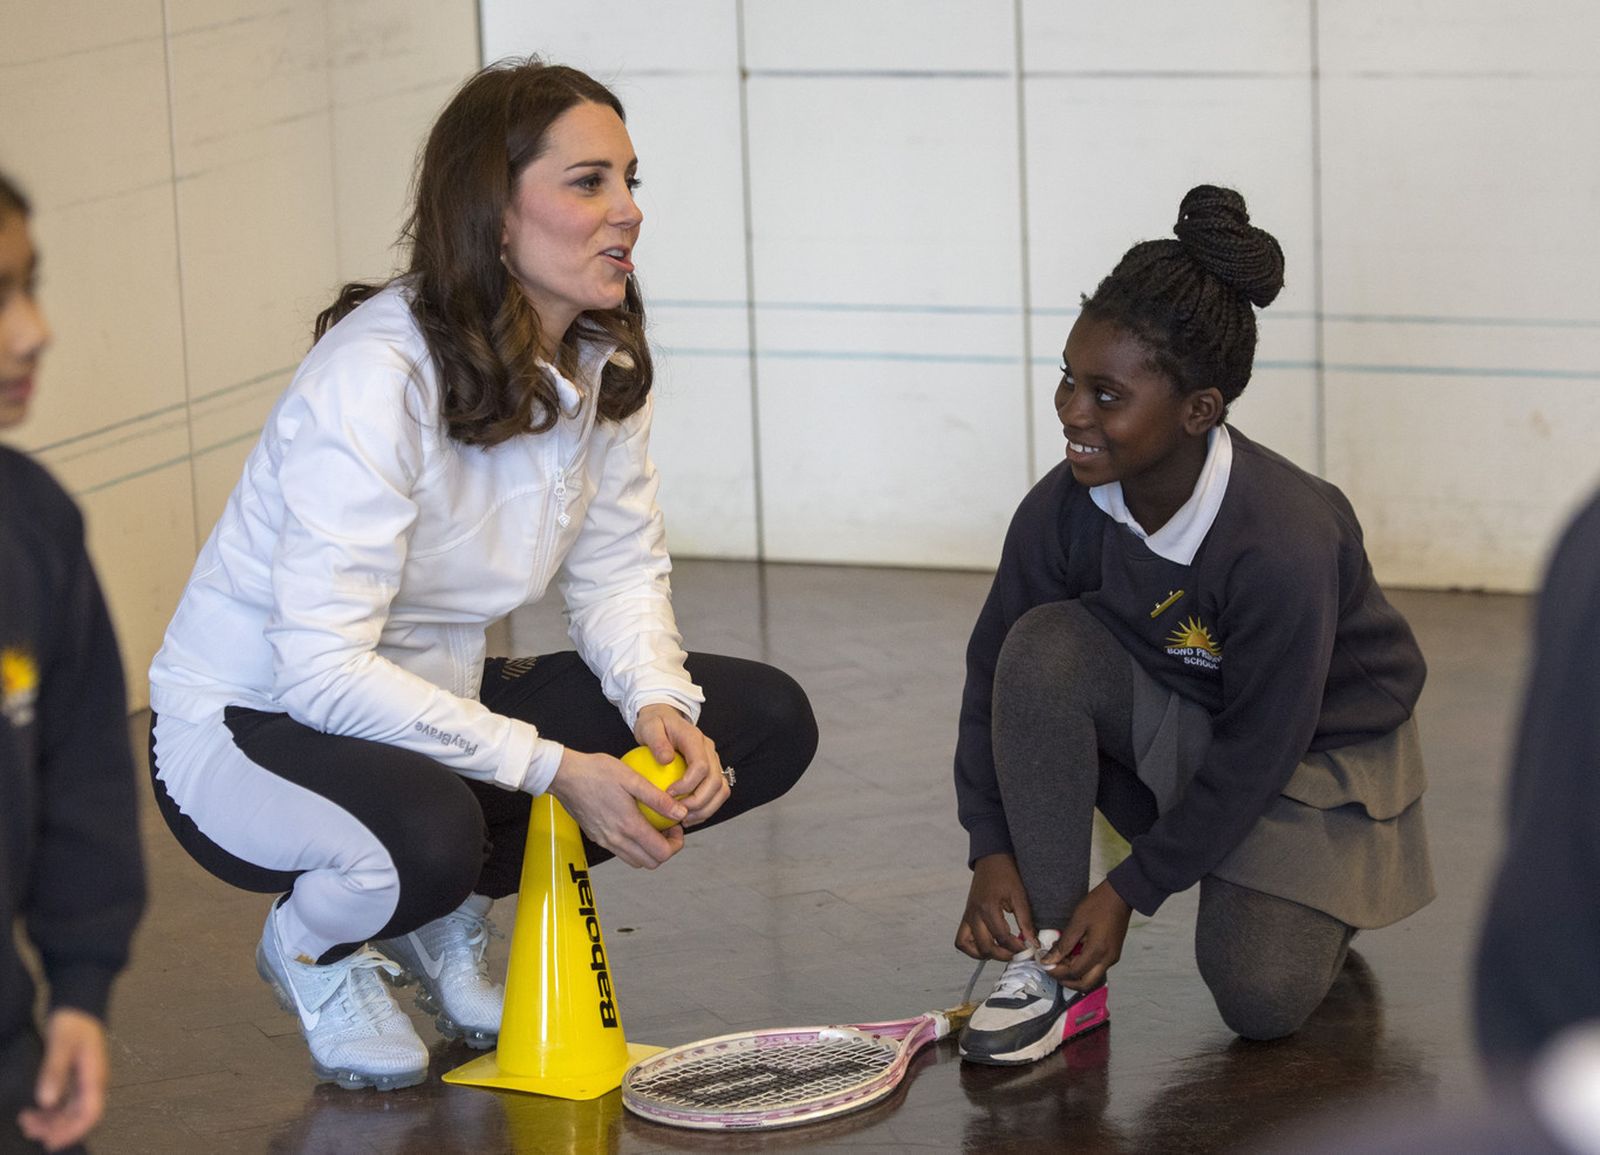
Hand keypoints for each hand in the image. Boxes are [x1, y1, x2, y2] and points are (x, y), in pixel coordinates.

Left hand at [16, 1008, 106, 1152]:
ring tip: (26, 1121)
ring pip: (71, 1112)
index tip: (50, 1141)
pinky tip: (33, 1111)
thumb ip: (54, 1072)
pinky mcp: (76, 1079)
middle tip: (29, 1129)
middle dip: (56, 1128)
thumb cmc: (73, 1023)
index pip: (90, 1114)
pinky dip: (50, 1111)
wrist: (78, 1004)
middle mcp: (92, 1084)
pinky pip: (65, 1103)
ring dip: (51, 1121)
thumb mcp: (61, 1044)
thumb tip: (46, 1102)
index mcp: (94, 1077)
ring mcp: (85, 1082)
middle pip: (80, 1117)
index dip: (72, 1132)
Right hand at [547, 747, 685, 868]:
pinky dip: (634, 846)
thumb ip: (658, 799)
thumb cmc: (596, 772)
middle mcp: (616, 840)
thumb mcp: (632, 779)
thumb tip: (681, 813)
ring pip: (635, 861)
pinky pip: (621, 852)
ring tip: (654, 827)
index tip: (677, 826)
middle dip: (665, 849)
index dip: (676, 844)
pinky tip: (635, 824)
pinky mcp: (596, 838)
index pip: (661, 853)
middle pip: (650, 863)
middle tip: (668, 828)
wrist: (564, 775)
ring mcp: (605, 841)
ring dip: (649, 850)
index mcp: (628, 826)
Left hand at [632, 704, 729, 826]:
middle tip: (677, 812)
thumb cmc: (655, 723)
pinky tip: (687, 817)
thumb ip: (656, 741)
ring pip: (721, 790)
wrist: (664, 719)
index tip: (668, 794)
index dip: (687, 785)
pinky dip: (706, 808)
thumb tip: (666, 759)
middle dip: (698, 802)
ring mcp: (713, 761)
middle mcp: (710, 751)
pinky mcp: (711, 772)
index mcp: (696, 739)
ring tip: (685, 819)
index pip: (701, 766)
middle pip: (715, 782)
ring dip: (706, 809)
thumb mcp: (649, 726)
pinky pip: (716, 793)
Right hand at [954, 853, 1036, 960]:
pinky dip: (972, 947)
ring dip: (982, 953)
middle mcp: (974, 913)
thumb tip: (1033, 942)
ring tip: (1000, 951)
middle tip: (1016, 953)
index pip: (1002, 938)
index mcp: (988, 908)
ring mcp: (967, 915)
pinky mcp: (966, 915)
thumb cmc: (1006, 873)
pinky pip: (961, 938)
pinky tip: (987, 945)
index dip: (1017, 948)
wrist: (992, 858)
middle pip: (984, 946)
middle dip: (1002, 955)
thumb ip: (1026, 921)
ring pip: (966, 945)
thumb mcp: (1020, 896)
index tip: (1029, 949)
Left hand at [1043, 880, 1131, 990]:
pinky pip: (1096, 968)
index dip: (1057, 972)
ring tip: (1060, 960)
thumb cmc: (1098, 905)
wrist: (1120, 896)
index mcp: (1098, 952)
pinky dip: (1082, 967)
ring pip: (1091, 978)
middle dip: (1066, 980)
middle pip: (1085, 984)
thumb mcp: (1077, 923)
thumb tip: (1049, 960)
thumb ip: (1063, 944)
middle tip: (1052, 970)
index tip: (1044, 964)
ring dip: (1074, 974)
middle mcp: (1107, 960)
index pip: (1074, 973)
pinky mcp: (1113, 954)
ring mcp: (1112, 958)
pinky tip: (1072, 954)